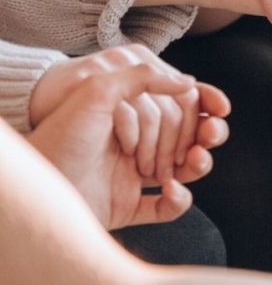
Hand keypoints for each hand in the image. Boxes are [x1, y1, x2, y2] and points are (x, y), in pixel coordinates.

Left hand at [26, 63, 228, 228]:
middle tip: (212, 134)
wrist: (38, 180)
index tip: (219, 108)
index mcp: (133, 116)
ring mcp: (133, 178)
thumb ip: (142, 77)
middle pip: (190, 139)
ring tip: (195, 161)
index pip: (181, 107)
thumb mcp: (98, 89)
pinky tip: (170, 190)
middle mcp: (137, 145)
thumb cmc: (62, 133)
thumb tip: (188, 82)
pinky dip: (178, 201)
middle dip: (208, 135)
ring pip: (185, 172)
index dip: (205, 105)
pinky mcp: (129, 207)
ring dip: (199, 165)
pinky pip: (168, 207)